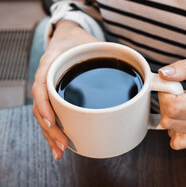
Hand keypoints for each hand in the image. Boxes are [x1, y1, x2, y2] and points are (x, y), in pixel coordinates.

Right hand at [32, 20, 99, 159]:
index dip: (44, 104)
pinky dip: (52, 129)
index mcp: (51, 61)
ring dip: (49, 134)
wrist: (67, 34)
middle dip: (50, 129)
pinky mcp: (53, 95)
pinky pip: (48, 113)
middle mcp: (45, 76)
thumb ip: (113, 54)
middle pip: (40, 106)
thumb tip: (146, 74)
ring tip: (59, 152)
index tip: (53, 121)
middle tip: (63, 144)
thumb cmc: (80, 39)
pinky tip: (59, 143)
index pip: (41, 85)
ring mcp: (47, 87)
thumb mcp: (93, 41)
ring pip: (42, 114)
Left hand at [158, 52, 185, 149]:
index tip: (169, 82)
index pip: (174, 108)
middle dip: (164, 102)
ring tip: (180, 99)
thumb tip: (163, 74)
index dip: (164, 94)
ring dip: (168, 114)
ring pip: (170, 130)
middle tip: (174, 89)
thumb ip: (183, 68)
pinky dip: (173, 127)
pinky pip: (178, 141)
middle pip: (169, 121)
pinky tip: (181, 112)